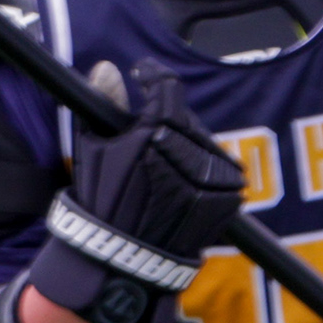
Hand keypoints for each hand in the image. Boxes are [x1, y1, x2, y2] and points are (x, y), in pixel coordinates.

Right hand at [33, 61, 243, 322]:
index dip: (153, 77)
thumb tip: (108, 68)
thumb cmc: (103, 200)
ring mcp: (212, 177)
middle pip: (186, 119)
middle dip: (170, 121)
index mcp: (154, 135)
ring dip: (190, 148)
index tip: (145, 74)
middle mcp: (188, 154)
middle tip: (150, 134)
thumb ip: (105, 105)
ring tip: (166, 166)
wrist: (127, 255)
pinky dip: (207, 173)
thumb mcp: (94, 149)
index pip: (165, 89)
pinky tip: (184, 183)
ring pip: (206, 145)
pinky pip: (223, 172)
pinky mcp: (229, 199)